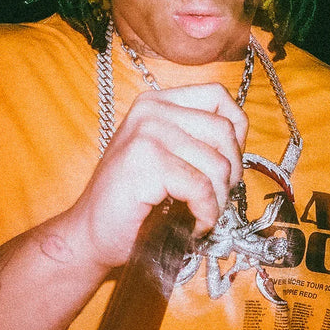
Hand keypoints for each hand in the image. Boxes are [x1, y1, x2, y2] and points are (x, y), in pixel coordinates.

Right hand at [69, 83, 247, 269]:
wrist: (89, 233)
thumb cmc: (133, 199)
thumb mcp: (165, 153)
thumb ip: (195, 137)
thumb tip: (239, 140)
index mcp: (157, 102)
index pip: (218, 95)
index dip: (236, 130)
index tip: (229, 161)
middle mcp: (152, 110)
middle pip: (223, 130)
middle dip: (231, 171)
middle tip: (216, 197)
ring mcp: (148, 132)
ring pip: (217, 162)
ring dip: (218, 198)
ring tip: (202, 212)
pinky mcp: (146, 161)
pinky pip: (201, 187)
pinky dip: (206, 212)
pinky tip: (194, 224)